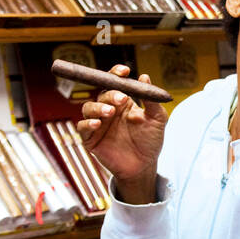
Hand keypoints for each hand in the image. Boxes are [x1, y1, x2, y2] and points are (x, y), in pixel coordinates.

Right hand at [77, 65, 166, 187]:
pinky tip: (97, 124)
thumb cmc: (150, 142)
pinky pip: (82, 127)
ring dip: (97, 107)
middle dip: (110, 94)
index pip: (115, 82)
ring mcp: (98, 124)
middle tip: (122, 99)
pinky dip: (87, 123)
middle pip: (102, 94)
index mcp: (123, 102)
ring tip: (109, 112)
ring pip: (88, 108)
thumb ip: (152, 100)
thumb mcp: (157, 120)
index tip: (124, 72)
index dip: (116, 73)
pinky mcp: (90, 139)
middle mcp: (109, 110)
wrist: (144, 166)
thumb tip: (144, 77)